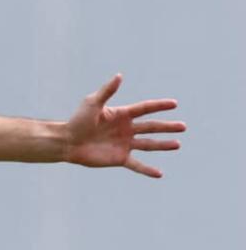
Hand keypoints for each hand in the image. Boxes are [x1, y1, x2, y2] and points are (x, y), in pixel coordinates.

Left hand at [65, 74, 184, 177]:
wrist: (67, 142)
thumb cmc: (77, 120)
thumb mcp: (92, 103)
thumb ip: (107, 91)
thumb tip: (120, 75)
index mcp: (121, 115)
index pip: (144, 109)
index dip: (159, 106)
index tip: (174, 104)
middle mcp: (126, 129)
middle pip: (151, 127)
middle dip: (167, 127)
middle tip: (183, 126)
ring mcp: (124, 144)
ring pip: (148, 144)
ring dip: (163, 145)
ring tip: (177, 144)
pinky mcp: (119, 158)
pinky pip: (136, 165)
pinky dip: (147, 170)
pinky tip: (159, 174)